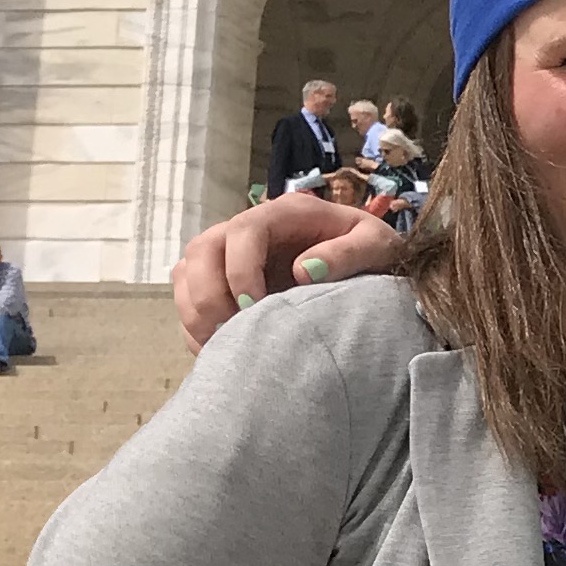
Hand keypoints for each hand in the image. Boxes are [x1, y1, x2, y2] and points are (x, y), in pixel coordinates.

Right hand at [172, 194, 402, 347]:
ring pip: (188, 273)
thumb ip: (348, 254)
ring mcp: (232, 256)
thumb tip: (303, 271)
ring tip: (222, 345)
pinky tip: (220, 350)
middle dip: (206, 293)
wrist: (374, 270)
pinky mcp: (225, 283)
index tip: (252, 307)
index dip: (239, 269)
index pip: (243, 231)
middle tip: (229, 332)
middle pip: (201, 249)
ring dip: (195, 311)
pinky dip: (195, 326)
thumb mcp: (378, 246)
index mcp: (286, 214)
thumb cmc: (377, 254)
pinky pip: (189, 298)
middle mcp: (251, 230)